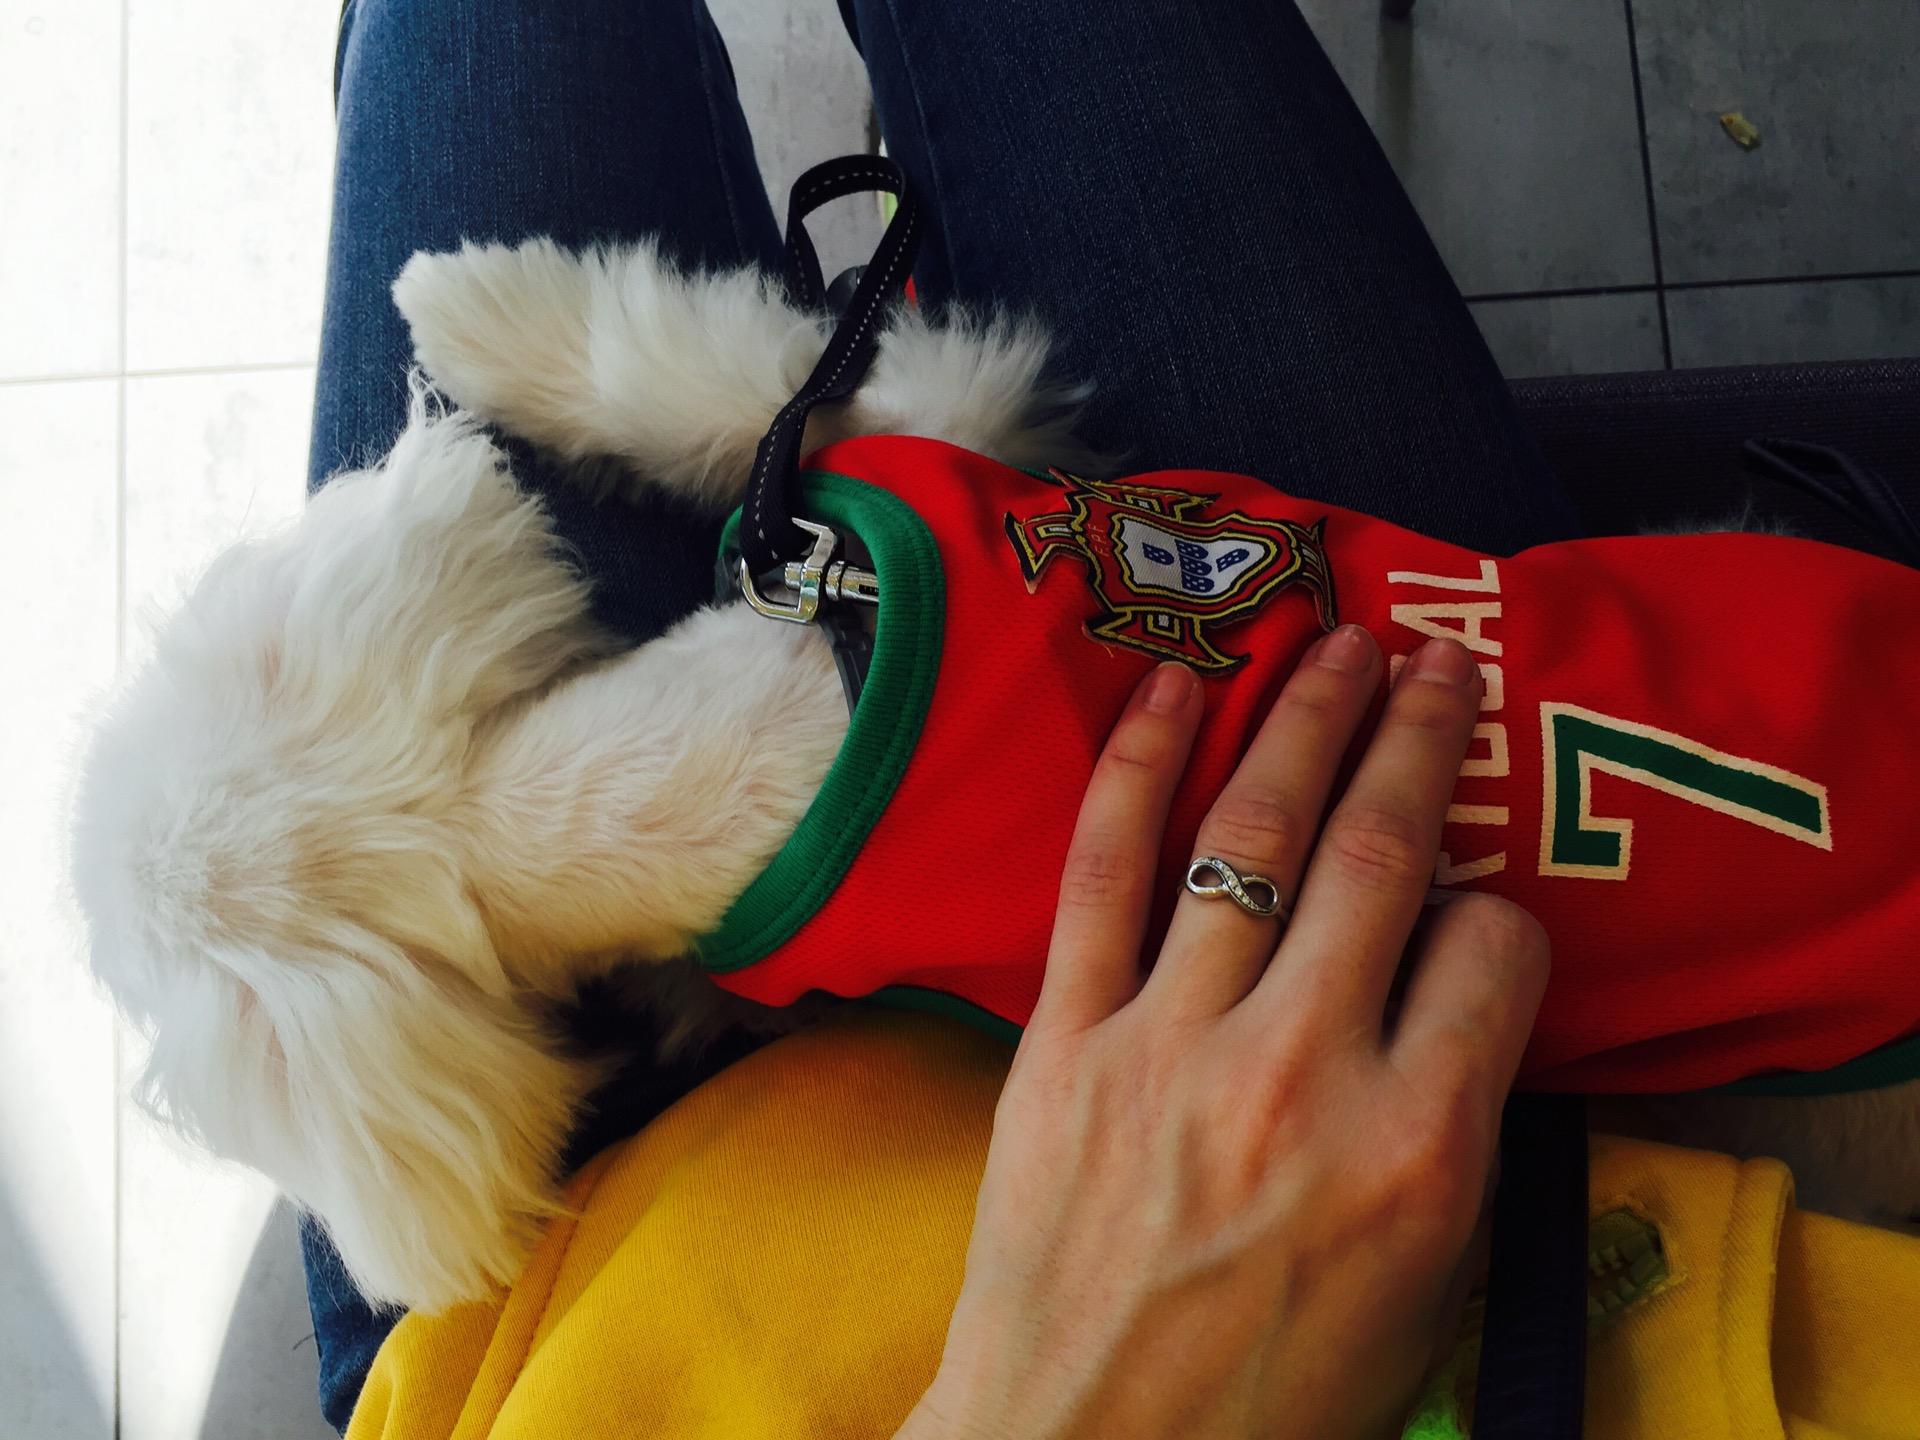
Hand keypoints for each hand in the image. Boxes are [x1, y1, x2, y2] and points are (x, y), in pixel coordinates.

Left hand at [899, 628, 1548, 1439]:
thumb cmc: (1269, 1397)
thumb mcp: (1425, 1286)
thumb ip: (1455, 1129)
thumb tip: (1457, 993)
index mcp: (1417, 1148)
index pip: (1497, 951)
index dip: (1505, 913)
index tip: (1483, 910)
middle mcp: (1301, 1072)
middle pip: (1382, 854)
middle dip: (1422, 740)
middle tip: (1440, 663)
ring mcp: (1171, 1042)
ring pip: (1250, 833)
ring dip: (1304, 720)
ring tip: (1339, 647)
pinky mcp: (1064, 1037)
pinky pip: (1102, 871)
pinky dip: (1136, 767)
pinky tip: (1174, 686)